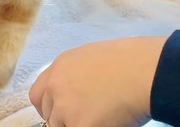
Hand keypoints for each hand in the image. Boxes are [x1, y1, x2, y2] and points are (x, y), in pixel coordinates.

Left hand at [29, 36, 166, 126]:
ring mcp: (65, 108)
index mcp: (59, 68)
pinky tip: (108, 123)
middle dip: (64, 120)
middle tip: (86, 118)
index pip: (37, 96)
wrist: (142, 70)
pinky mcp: (79, 125)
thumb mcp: (92, 58)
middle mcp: (56, 87)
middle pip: (49, 115)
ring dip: (78, 125)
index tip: (61, 113)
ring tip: (101, 118)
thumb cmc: (129, 62)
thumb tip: (79, 92)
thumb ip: (76, 76)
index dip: (49, 107)